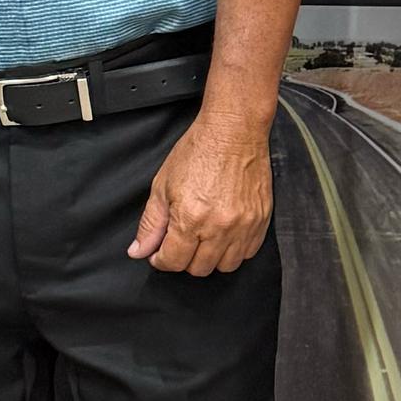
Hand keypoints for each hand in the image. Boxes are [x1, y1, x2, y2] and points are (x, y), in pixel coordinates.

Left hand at [130, 101, 274, 273]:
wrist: (234, 131)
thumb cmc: (198, 151)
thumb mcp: (163, 185)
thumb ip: (151, 223)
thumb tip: (139, 251)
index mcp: (190, 218)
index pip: (173, 261)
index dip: (161, 259)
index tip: (160, 251)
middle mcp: (219, 227)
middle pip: (198, 269)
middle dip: (184, 258)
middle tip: (181, 240)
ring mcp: (244, 226)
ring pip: (225, 266)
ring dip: (210, 258)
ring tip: (204, 238)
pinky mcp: (261, 221)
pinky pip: (248, 253)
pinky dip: (234, 250)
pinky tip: (224, 234)